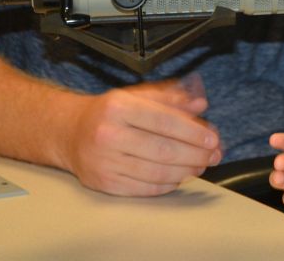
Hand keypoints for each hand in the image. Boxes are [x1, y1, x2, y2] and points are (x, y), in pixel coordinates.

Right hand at [64, 78, 221, 196]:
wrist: (70, 133)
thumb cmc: (110, 113)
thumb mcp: (136, 96)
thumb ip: (169, 99)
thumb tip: (200, 105)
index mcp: (119, 107)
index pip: (165, 122)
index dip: (193, 132)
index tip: (213, 139)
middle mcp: (109, 134)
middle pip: (163, 150)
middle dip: (195, 155)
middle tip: (213, 156)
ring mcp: (105, 161)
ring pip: (156, 172)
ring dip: (185, 171)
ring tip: (200, 166)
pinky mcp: (104, 183)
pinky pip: (144, 188)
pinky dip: (167, 185)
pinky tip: (179, 177)